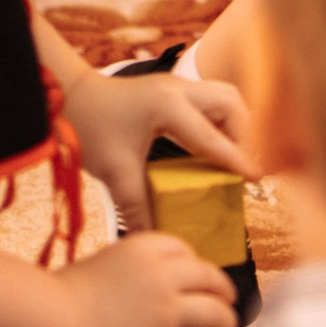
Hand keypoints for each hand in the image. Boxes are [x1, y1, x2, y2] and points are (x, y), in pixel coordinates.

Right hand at [49, 234, 237, 326]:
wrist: (50, 323)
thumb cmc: (61, 297)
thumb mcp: (103, 263)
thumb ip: (129, 271)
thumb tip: (139, 293)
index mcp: (146, 247)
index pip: (187, 252)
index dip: (196, 270)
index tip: (195, 284)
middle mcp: (164, 274)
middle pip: (213, 280)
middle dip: (223, 295)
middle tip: (224, 309)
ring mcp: (168, 309)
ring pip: (218, 315)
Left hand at [61, 64, 255, 231]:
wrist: (67, 97)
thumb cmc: (88, 127)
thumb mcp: (114, 172)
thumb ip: (136, 208)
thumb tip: (151, 240)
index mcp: (167, 106)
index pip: (213, 137)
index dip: (237, 160)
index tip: (258, 179)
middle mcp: (178, 89)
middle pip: (232, 103)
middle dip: (244, 135)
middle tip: (241, 168)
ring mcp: (175, 86)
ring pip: (224, 98)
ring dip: (234, 126)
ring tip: (231, 158)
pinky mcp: (170, 91)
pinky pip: (209, 102)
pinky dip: (219, 123)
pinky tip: (210, 148)